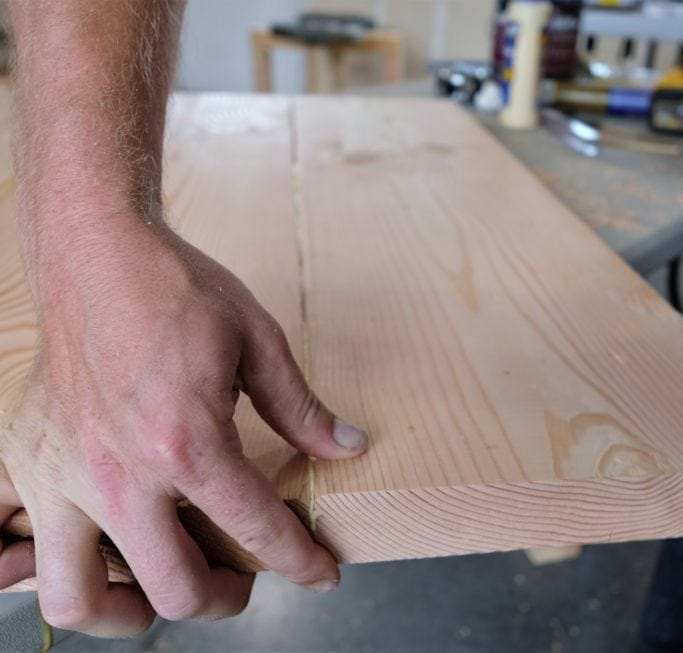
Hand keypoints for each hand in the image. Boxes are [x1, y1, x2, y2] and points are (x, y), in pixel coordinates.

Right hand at [0, 223, 367, 636]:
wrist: (94, 252)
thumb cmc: (175, 290)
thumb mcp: (259, 342)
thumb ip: (302, 410)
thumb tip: (347, 447)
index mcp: (187, 443)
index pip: (257, 530)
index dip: (300, 562)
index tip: (320, 573)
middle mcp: (119, 476)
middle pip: (176, 590)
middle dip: (226, 598)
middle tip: (245, 580)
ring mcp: (63, 477)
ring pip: (81, 600)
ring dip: (130, 611)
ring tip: (164, 589)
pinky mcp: (28, 466)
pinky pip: (37, 556)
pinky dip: (75, 572)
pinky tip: (111, 549)